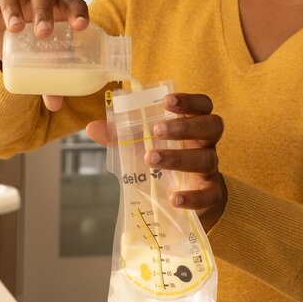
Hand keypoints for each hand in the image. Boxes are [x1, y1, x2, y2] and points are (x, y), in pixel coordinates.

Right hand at [0, 0, 90, 111]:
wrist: (18, 48)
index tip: (80, 27)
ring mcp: (13, 1)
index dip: (77, 10)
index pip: (72, 1)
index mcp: (59, 8)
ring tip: (14, 30)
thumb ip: (54, 81)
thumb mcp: (50, 64)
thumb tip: (54, 105)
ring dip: (12, 8)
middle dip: (42, 10)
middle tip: (43, 33)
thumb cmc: (42, 51)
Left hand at [86, 93, 226, 230]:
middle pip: (211, 127)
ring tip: (151, 159)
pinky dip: (191, 196)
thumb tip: (91, 128)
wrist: (192, 201)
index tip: (167, 100)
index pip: (203, 106)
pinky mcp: (211, 196)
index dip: (189, 100)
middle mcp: (206, 145)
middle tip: (156, 130)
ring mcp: (210, 170)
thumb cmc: (167, 165)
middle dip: (184, 126)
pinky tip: (173, 198)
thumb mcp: (145, 147)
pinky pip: (207, 195)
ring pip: (205, 159)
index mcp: (193, 127)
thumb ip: (121, 136)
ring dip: (178, 157)